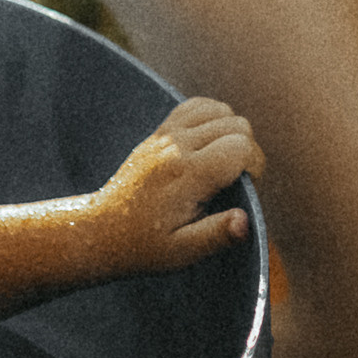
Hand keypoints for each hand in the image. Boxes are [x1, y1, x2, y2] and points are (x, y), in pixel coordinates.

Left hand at [90, 96, 262, 273]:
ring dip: (232, 132)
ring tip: (225, 164)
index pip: (241, 147)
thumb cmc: (144, 246)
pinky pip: (196, 105)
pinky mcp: (159, 131)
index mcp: (187, 175)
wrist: (102, 230)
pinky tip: (210, 144)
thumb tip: (246, 221)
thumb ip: (216, 235)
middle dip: (248, 150)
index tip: (248, 189)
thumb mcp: (182, 252)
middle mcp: (177, 146)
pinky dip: (212, 117)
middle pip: (236, 124)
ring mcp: (166, 133)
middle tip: (237, 182)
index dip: (256, 166)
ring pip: (220, 109)